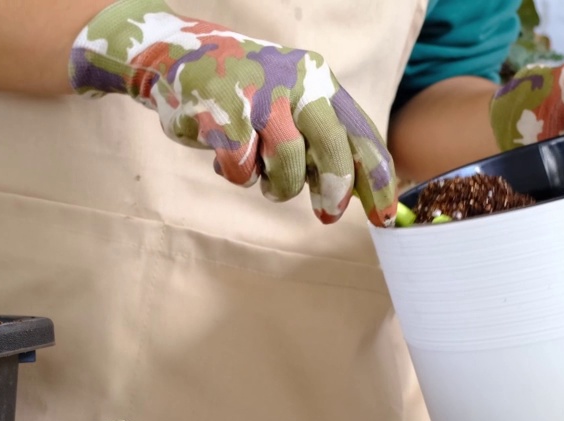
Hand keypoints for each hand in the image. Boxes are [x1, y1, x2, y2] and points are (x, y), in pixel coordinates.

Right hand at [69, 0, 397, 225]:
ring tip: (260, 174)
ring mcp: (259, 96)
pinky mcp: (224, 114)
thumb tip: (350, 193)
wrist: (177, 59)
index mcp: (319, 81)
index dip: (377, 181)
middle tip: (328, 216)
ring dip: (275, 186)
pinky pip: (241, 170)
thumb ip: (318, 140)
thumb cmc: (242, 92)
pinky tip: (221, 153)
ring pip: (286, 167)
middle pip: (333, 149)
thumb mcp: (289, 105)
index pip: (361, 134)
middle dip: (334, 190)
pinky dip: (234, 173)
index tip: (386, 217)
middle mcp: (296, 83)